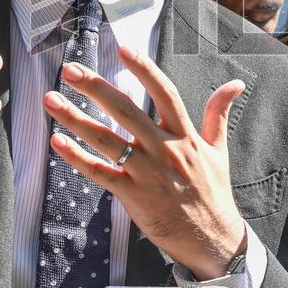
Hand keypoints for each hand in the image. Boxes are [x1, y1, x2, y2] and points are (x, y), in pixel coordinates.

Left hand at [43, 45, 246, 280]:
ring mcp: (147, 174)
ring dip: (76, 119)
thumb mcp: (218, 150)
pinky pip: (100, 174)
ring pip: (107, 141)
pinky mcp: (133, 197)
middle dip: (96, 88)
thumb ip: (218, 113)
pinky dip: (77, 158)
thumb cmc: (213, 192)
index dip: (144, 70)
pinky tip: (57, 142)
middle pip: (127, 112)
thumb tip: (236, 83)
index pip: (165, 93)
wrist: (212, 239)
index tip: (123, 48)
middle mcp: (165, 150)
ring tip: (51, 100)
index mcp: (185, 135)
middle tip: (70, 69)